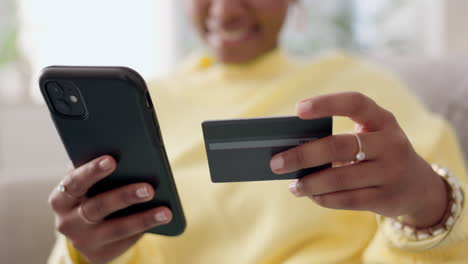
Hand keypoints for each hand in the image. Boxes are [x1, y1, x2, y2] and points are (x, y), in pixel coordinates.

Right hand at [48, 156, 171, 263]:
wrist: (84, 230)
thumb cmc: (91, 194)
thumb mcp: (87, 184)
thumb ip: (96, 170)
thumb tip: (124, 150)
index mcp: (61, 198)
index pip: (74, 182)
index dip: (92, 171)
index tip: (111, 160)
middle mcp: (67, 222)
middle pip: (98, 207)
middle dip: (124, 196)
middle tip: (148, 188)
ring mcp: (83, 241)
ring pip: (116, 229)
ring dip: (143, 219)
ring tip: (164, 211)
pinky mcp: (99, 254)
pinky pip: (125, 241)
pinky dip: (145, 228)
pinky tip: (161, 219)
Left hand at [270, 92, 448, 227]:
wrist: (419, 186)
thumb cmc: (378, 154)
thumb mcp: (369, 137)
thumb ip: (339, 138)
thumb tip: (292, 150)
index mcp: (383, 120)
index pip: (355, 103)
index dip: (327, 103)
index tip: (298, 109)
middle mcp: (390, 143)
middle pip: (338, 146)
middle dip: (302, 155)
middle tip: (276, 163)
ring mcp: (391, 172)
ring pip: (340, 178)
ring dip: (310, 183)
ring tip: (293, 186)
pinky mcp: (387, 198)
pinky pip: (347, 199)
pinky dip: (324, 198)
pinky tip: (311, 195)